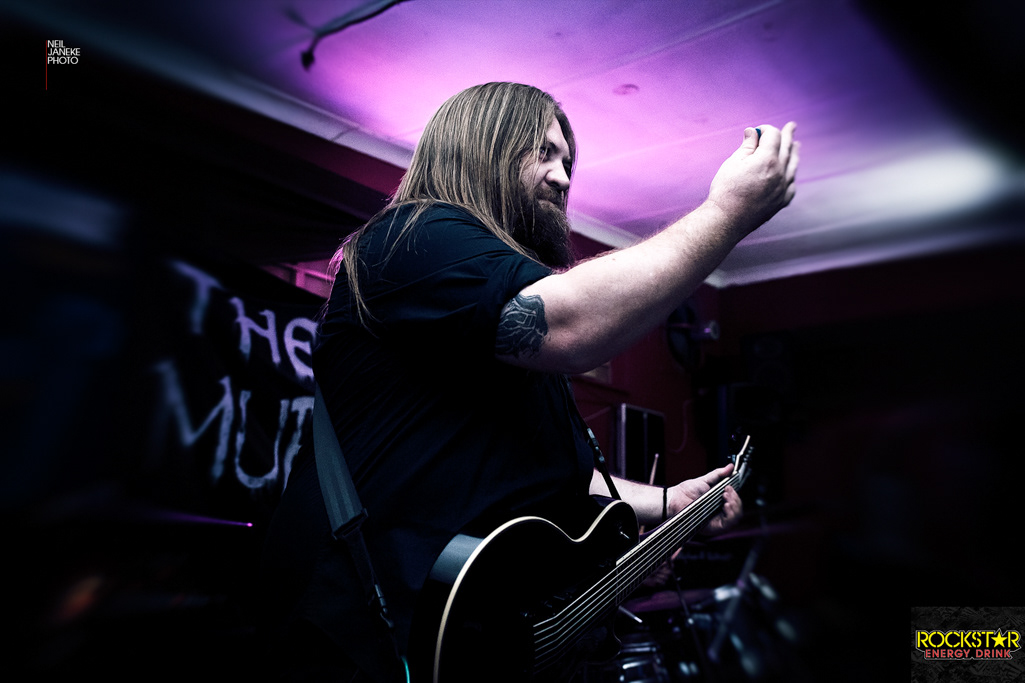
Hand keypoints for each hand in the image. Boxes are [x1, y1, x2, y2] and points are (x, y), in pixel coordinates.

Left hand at [666, 463, 742, 535]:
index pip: (735, 502)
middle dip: (736, 499)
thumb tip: (730, 467)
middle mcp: (719, 513)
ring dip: (735, 505)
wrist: (674, 499)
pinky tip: (726, 505)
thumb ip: (719, 474)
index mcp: (718, 503)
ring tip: (726, 496)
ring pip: (736, 517)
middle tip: (727, 491)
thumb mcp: (705, 480)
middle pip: (738, 510)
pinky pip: (728, 524)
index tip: (729, 486)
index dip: (735, 495)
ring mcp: (717, 521)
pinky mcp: (714, 527)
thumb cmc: (686, 492)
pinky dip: (730, 513)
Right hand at [707, 122, 799, 236]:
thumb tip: (753, 132)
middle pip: (787, 148)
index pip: (773, 135)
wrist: (726, 220)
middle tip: (791, 126)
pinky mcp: (781, 202)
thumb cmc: (725, 190)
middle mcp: (780, 173)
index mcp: (767, 160)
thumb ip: (746, 146)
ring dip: (794, 153)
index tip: (757, 131)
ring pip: (793, 166)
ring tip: (796, 145)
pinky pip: (792, 185)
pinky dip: (791, 176)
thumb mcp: (732, 163)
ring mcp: (783, 188)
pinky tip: (791, 173)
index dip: (765, 130)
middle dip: (787, 135)